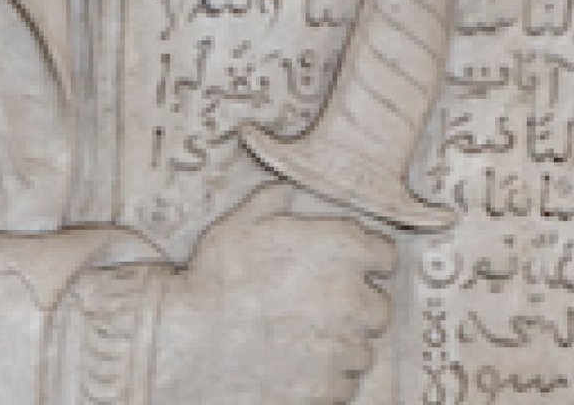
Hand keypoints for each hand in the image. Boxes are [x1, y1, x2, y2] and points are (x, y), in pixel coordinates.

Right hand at [153, 184, 395, 404]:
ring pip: (362, 350)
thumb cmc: (215, 279)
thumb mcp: (240, 224)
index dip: (367, 259)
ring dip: (341, 345)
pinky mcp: (326, 390)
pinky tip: (297, 366)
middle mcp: (350, 299)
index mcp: (338, 252)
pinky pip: (343, 386)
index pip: (384, 254)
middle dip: (357, 307)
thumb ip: (272, 201)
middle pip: (379, 308)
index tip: (351, 266)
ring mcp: (340, 349)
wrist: (189, 343)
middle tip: (324, 307)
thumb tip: (287, 189)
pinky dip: (326, 380)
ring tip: (304, 339)